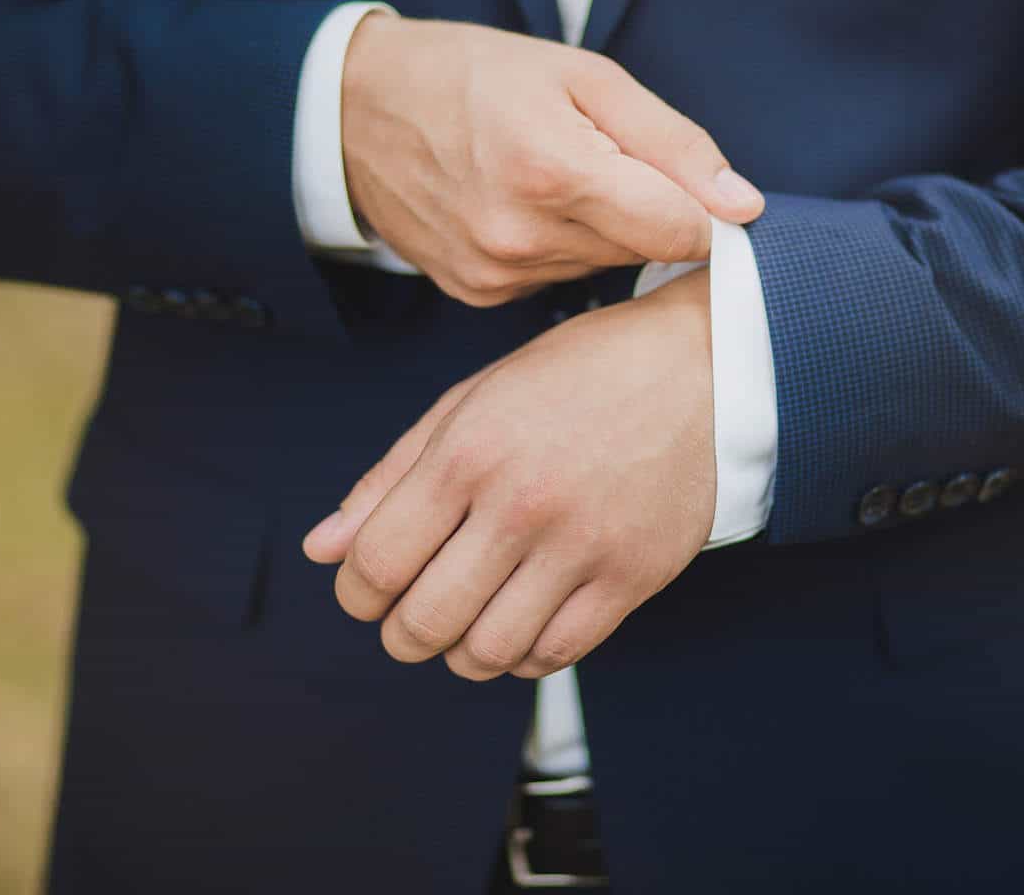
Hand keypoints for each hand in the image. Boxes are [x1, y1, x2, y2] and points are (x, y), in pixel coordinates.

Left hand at [303, 269, 715, 678]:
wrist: (702, 367)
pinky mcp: (633, 576)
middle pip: (425, 621)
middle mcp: (521, 503)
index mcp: (469, 451)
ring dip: (461, 653)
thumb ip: (392, 475)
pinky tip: (521, 626)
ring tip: (466, 625)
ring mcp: (582, 544)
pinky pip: (558, 654)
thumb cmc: (578, 375)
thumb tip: (321, 549)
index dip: (355, 594)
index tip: (366, 591)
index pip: (377, 563)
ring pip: (489, 651)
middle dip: (400, 635)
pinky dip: (524, 656)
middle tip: (409, 620)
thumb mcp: (472, 400)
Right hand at [341, 13, 762, 305]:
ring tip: (552, 176)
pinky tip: (521, 207)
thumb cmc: (474, 76)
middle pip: (644, 250)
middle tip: (602, 159)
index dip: (702, 209)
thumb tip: (743, 205)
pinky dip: (558, 248)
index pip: (682, 232)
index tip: (693, 184)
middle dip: (645, 208)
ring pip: (602, 267)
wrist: (357, 111)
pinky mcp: (479, 295)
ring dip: (600, 229)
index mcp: (554, 172)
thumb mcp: (584, 76)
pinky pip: (557, 281)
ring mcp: (496, 275)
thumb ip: (673, 143)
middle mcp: (522, 238)